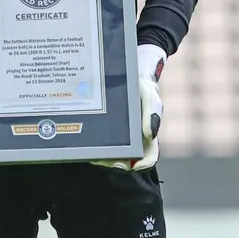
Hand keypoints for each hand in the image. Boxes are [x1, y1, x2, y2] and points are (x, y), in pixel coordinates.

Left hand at [91, 44, 165, 170]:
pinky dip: (94, 146)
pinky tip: (86, 143)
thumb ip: (152, 113)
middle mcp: (133, 137)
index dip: (141, 164)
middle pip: (127, 159)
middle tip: (104, 162)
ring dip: (103, 158)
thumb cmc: (142, 85)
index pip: (148, 156)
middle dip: (115, 163)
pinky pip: (100, 142)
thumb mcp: (150, 95)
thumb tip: (150, 135)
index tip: (129, 166)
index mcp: (147, 133)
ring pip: (112, 154)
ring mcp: (118, 135)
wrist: (127, 71)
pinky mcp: (104, 128)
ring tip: (93, 156)